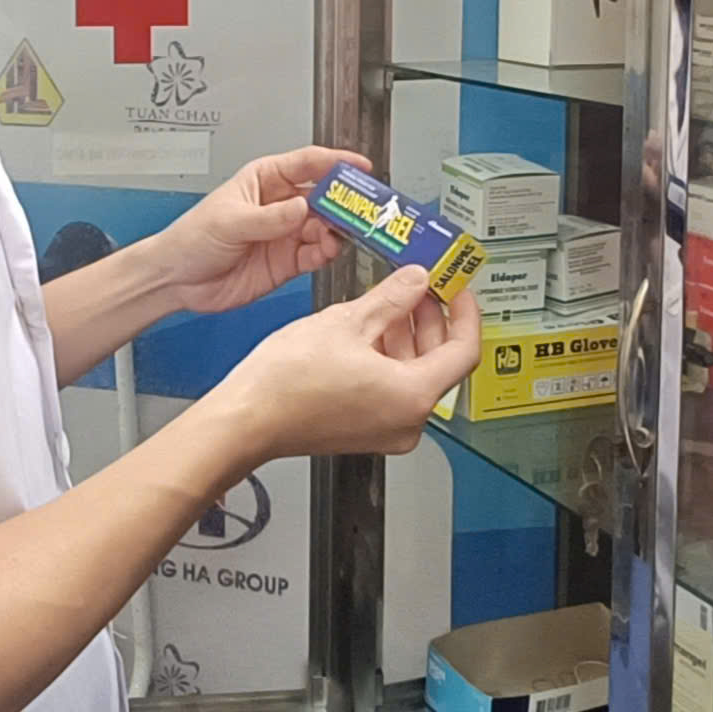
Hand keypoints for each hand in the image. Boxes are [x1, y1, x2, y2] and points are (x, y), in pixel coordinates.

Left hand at [148, 146, 369, 315]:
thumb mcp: (229, 221)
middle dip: (345, 201)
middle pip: (324, 196)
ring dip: (337, 231)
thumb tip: (301, 208)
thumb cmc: (191, 238)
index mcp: (265, 179)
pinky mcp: (287, 261)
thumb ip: (268, 217)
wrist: (177, 280)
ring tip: (338, 236)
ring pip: (325, 227)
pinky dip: (326, 253)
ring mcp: (286, 233)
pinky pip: (316, 254)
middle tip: (362, 209)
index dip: (337, 162)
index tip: (360, 167)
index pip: (308, 163)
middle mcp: (280, 204)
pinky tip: (325, 252)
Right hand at [210, 266, 481, 461]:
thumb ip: (392, 298)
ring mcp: (387, 431)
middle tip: (422, 285)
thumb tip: (417, 280)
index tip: (458, 289)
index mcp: (412, 396)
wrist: (247, 420)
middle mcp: (407, 421)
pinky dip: (389, 359)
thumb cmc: (287, 382)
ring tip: (392, 300)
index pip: (464, 350)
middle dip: (432, 320)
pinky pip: (393, 390)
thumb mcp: (347, 322)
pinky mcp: (365, 431)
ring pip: (414, 375)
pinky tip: (371, 329)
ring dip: (408, 337)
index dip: (465, 312)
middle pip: (440, 363)